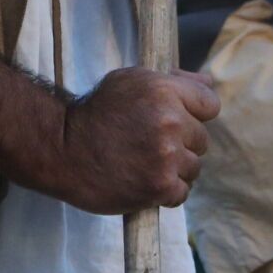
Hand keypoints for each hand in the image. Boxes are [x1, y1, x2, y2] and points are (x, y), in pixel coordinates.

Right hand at [47, 67, 218, 213]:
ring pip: (193, 167)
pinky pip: (182, 191)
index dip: (195, 113)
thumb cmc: (95, 113)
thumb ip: (172, 80)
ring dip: (175, 169)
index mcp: (164, 90)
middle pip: (201, 139)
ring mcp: (167, 156)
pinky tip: (145, 181)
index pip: (210, 104)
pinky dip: (166, 191)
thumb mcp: (129, 81)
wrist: (62, 150)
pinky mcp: (160, 186)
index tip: (178, 121)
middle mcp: (170, 121)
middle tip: (151, 144)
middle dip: (181, 143)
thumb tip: (208, 81)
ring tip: (145, 164)